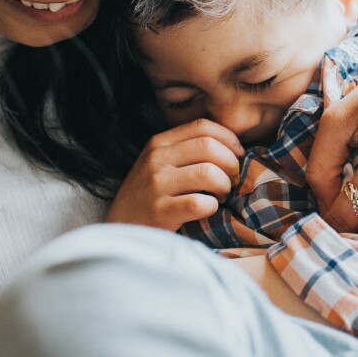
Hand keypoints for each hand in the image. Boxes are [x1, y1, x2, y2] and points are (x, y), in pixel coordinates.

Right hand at [106, 119, 243, 231]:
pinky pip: (200, 203)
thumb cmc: (149, 197)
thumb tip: (232, 146)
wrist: (119, 231)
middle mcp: (156, 160)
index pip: (202, 126)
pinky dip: (212, 207)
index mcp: (158, 143)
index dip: (228, 138)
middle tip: (231, 180)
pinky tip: (207, 209)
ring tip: (220, 195)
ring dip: (223, 186)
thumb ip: (186, 151)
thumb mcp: (159, 165)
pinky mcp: (160, 212)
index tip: (238, 154)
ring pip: (208, 174)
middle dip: (230, 163)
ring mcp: (156, 185)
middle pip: (209, 147)